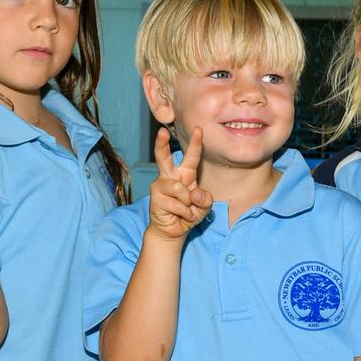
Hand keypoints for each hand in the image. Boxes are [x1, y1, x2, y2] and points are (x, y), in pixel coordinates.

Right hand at [146, 126, 211, 240]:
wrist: (174, 231)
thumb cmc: (189, 214)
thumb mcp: (204, 207)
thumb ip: (205, 199)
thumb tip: (195, 194)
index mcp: (185, 174)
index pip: (192, 157)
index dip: (195, 143)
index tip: (198, 129)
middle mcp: (171, 176)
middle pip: (163, 157)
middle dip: (161, 144)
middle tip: (161, 131)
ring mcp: (160, 186)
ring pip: (179, 189)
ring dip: (188, 204)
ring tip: (188, 211)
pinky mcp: (155, 198)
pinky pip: (177, 204)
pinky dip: (185, 213)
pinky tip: (182, 216)